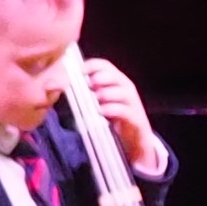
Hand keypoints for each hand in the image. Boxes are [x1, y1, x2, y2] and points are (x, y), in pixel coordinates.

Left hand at [78, 56, 165, 177]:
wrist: (135, 140)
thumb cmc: (115, 119)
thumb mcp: (101, 103)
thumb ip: (90, 93)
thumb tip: (70, 85)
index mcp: (117, 82)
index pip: (106, 66)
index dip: (93, 65)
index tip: (80, 70)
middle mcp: (126, 89)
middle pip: (115, 76)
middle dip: (101, 77)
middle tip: (90, 83)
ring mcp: (133, 104)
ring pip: (123, 92)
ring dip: (108, 93)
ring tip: (97, 97)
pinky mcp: (136, 119)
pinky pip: (126, 111)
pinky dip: (113, 109)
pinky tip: (102, 111)